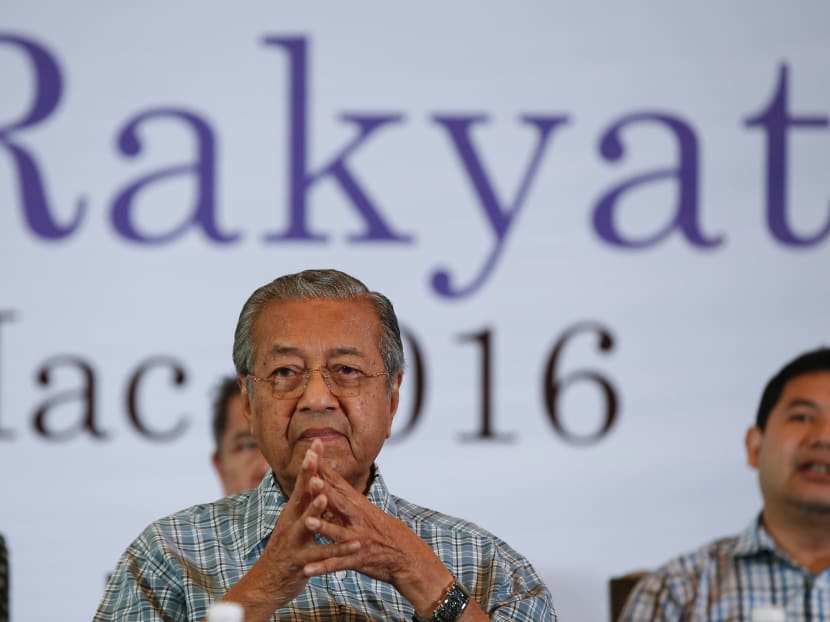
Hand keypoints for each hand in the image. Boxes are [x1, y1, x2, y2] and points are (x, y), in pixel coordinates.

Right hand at [217, 440, 360, 621]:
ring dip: (315, 510)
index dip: (309, 463)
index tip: (317, 442)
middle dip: (308, 477)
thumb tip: (315, 478)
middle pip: (300, 496)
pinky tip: (355, 545)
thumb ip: (304, 502)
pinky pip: (323, 555)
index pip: (302, 482)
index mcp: (293, 511)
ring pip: (306, 524)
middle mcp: (291, 522)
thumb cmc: (285, 549)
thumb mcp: (292, 523)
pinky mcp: (301, 562)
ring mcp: (294, 542)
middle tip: (314, 459)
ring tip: (324, 497)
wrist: (266, 583)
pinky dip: (339, 550)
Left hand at [301, 459, 456, 616]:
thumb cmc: (384, 531)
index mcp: (359, 505)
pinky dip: (323, 567)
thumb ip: (347, 498)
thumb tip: (331, 482)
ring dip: (323, 528)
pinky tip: (308, 570)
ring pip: (338, 533)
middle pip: (339, 502)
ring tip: (307, 522)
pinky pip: (338, 564)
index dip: (325, 470)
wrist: (408, 556)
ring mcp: (359, 539)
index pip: (339, 483)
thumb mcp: (367, 510)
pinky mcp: (359, 559)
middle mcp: (359, 519)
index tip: (312, 454)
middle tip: (311, 479)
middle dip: (324, 491)